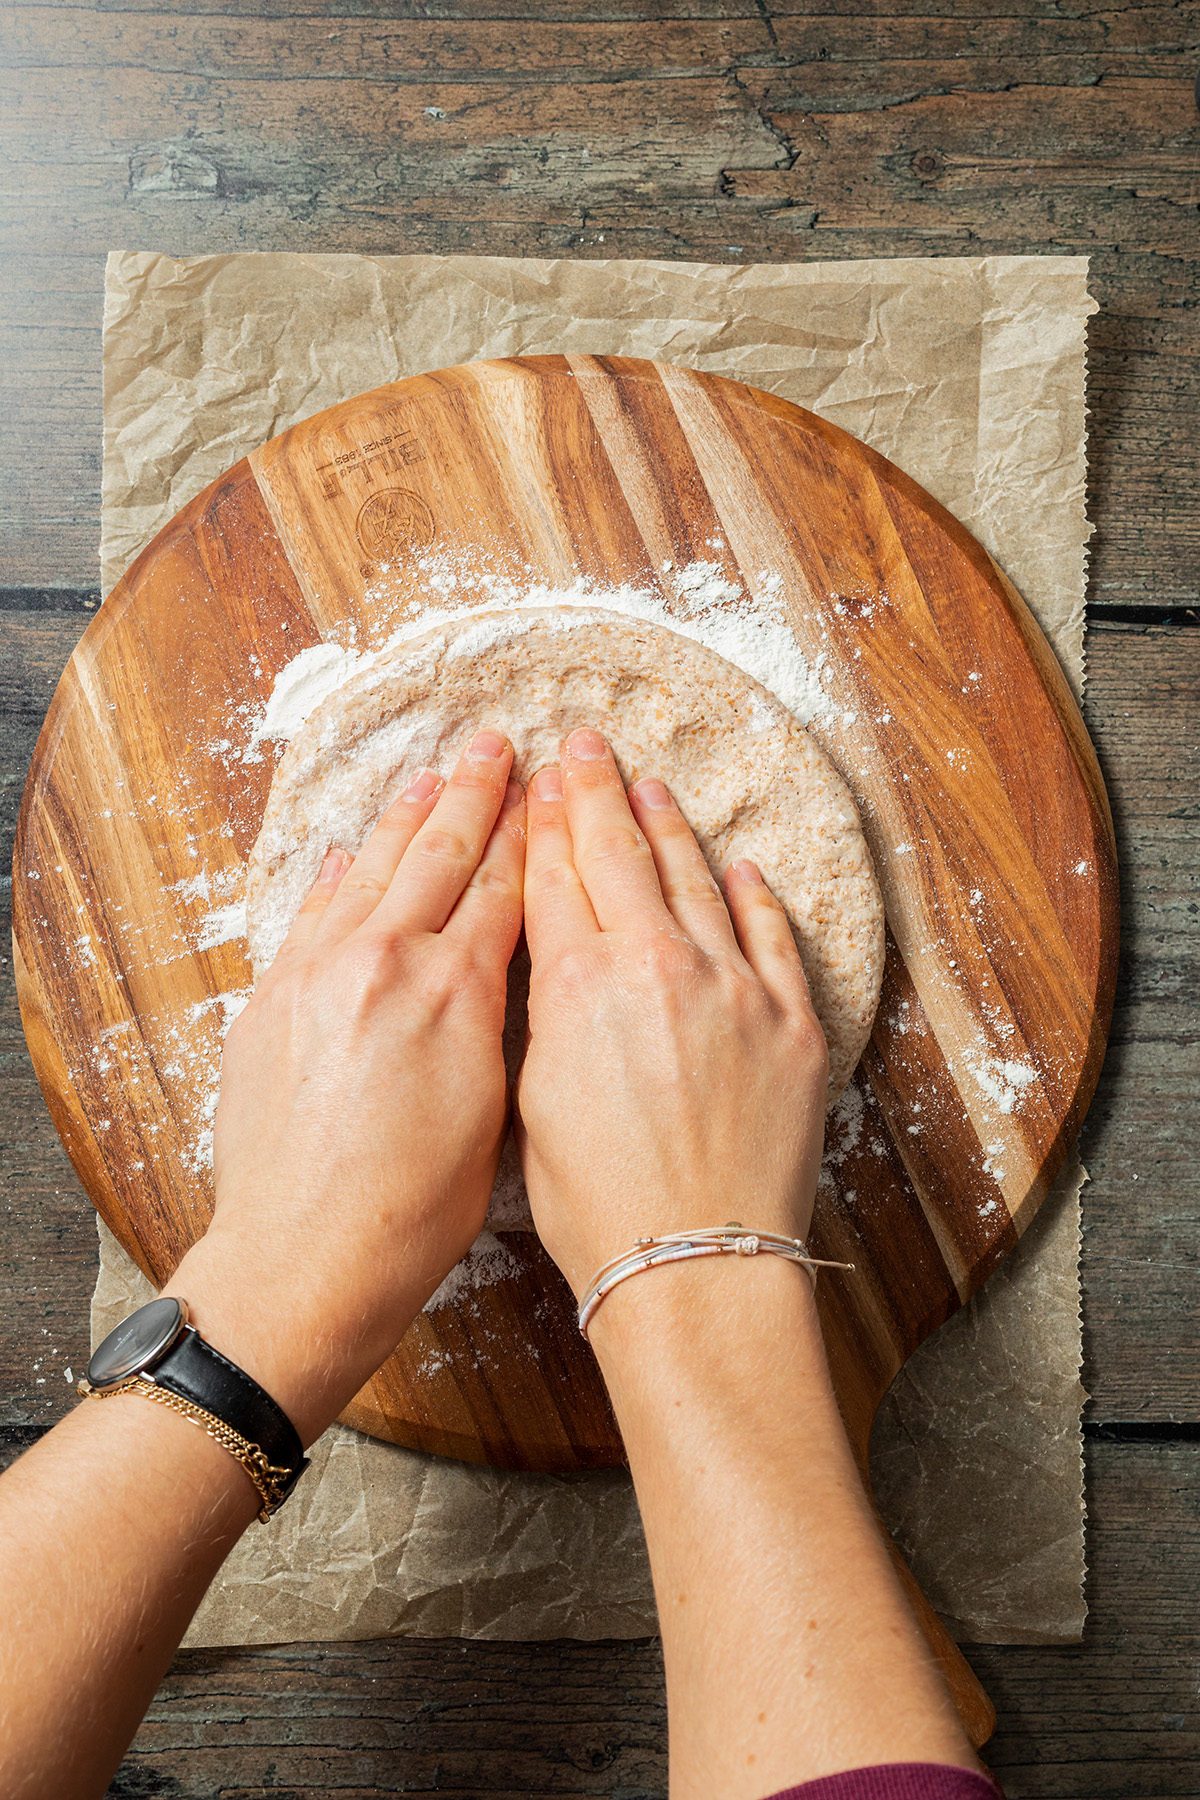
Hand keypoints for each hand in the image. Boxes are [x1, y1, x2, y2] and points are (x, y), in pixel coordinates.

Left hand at [164, 729, 525, 1442]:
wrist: (305, 1257)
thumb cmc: (413, 1213)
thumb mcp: (493, 1114)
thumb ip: (493, 1023)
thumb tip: (491, 968)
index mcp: (458, 993)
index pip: (504, 889)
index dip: (529, 835)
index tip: (547, 792)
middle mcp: (389, 962)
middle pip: (441, 855)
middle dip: (475, 794)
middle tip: (496, 743)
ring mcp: (322, 973)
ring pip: (374, 870)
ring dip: (408, 816)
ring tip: (435, 771)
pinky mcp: (274, 998)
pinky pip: (312, 914)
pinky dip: (338, 877)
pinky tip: (353, 852)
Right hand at [515, 729, 828, 1300]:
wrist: (698, 1261)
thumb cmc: (600, 1208)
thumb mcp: (535, 1104)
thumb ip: (548, 1017)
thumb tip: (561, 966)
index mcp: (578, 986)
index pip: (555, 878)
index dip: (544, 823)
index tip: (537, 781)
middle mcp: (656, 966)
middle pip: (621, 854)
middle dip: (595, 790)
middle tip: (585, 743)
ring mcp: (733, 987)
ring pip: (696, 880)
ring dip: (671, 826)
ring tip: (652, 785)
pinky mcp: (792, 1021)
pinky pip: (773, 936)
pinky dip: (754, 896)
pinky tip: (739, 867)